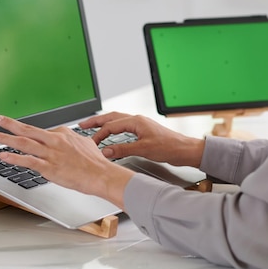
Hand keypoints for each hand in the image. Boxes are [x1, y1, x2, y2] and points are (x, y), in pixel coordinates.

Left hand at [0, 115, 133, 208]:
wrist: (101, 174)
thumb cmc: (96, 163)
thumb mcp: (87, 144)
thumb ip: (77, 140)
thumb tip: (75, 139)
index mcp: (63, 134)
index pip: (42, 132)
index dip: (31, 136)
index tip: (22, 134)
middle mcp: (55, 140)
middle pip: (27, 130)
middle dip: (9, 123)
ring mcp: (51, 153)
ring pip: (24, 143)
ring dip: (6, 138)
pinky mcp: (49, 167)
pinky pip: (28, 161)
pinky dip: (14, 158)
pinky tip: (3, 156)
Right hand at [79, 112, 204, 167]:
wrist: (184, 150)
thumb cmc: (169, 147)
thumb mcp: (144, 149)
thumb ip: (123, 149)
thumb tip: (105, 151)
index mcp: (136, 121)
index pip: (111, 126)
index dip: (99, 134)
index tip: (91, 142)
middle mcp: (138, 120)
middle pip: (112, 117)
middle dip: (97, 121)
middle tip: (83, 125)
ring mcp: (141, 125)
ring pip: (118, 121)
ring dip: (105, 124)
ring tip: (93, 127)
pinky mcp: (144, 131)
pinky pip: (124, 127)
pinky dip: (114, 129)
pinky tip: (112, 134)